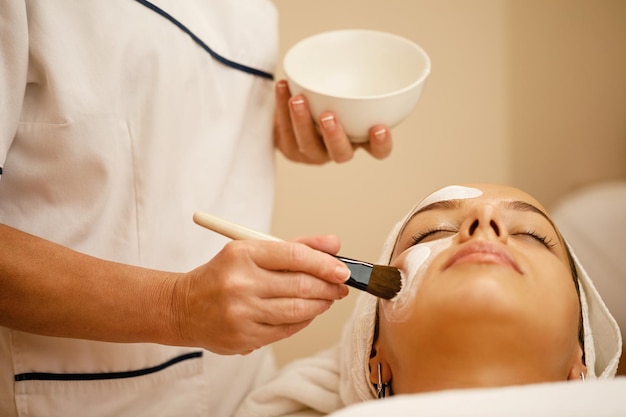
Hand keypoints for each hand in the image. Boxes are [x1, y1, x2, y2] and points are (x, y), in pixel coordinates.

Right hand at [168, 235, 349, 354]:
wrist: (183, 307)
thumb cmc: (223, 275)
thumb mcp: (251, 251)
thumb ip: (295, 246)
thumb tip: (334, 244)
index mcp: (242, 254)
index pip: (294, 256)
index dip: (325, 263)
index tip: (342, 269)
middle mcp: (240, 284)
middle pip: (300, 285)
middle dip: (329, 286)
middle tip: (341, 285)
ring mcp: (242, 314)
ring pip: (298, 310)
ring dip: (321, 305)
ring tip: (328, 298)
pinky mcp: (244, 338)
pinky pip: (287, 330)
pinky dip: (304, 320)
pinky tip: (309, 312)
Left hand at [273, 80, 392, 163]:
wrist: (300, 116)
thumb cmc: (334, 100)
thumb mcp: (351, 93)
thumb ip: (360, 84)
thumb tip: (368, 49)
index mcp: (361, 140)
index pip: (378, 151)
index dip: (381, 144)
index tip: (379, 128)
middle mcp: (338, 151)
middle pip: (341, 154)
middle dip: (334, 136)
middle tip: (329, 115)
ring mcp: (313, 154)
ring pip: (308, 144)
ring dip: (302, 121)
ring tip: (297, 98)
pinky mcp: (290, 149)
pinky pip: (285, 130)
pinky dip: (281, 106)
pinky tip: (282, 86)